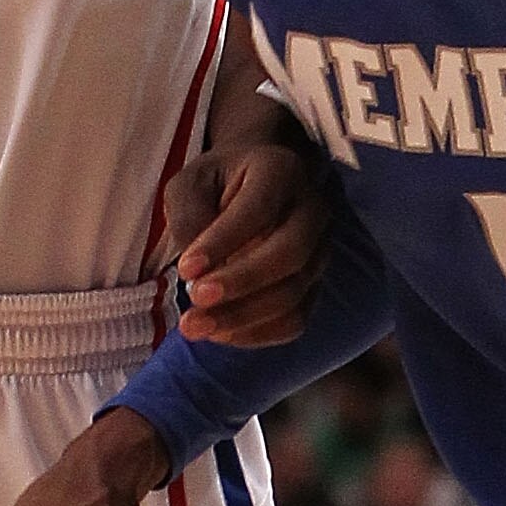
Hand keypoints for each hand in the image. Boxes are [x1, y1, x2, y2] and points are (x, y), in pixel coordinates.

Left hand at [161, 129, 333, 348]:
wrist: (250, 186)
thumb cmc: (215, 184)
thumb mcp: (188, 185)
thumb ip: (189, 218)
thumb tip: (197, 272)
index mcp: (280, 171)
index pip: (259, 209)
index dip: (223, 242)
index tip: (185, 269)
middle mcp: (312, 209)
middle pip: (290, 254)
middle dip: (240, 283)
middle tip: (194, 300)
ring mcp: (320, 250)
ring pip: (294, 293)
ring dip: (243, 317)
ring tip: (195, 326)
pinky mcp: (314, 285)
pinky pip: (295, 319)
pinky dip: (258, 334)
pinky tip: (220, 333)